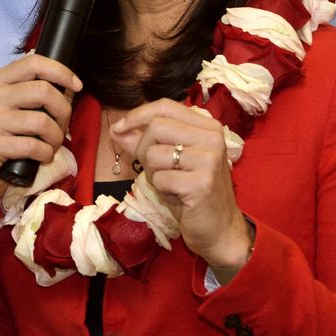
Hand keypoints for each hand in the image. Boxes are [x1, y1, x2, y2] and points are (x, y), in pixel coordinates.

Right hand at [0, 54, 82, 235]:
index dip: (61, 72)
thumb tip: (68, 86)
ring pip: (42, 121)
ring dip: (56, 137)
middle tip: (62, 126)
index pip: (34, 62)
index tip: (76, 86)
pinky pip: (34, 146)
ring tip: (51, 145)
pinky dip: (46, 153)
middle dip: (64, 110)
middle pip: (44, 90)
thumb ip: (29, 94)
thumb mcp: (6, 109)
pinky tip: (42, 157)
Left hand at [112, 99, 251, 270]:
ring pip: (154, 154)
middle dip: (143, 150)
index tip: (119, 128)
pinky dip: (162, 191)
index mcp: (207, 126)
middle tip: (156, 170)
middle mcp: (212, 137)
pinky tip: (179, 198)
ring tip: (172, 186)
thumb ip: (144, 142)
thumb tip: (116, 129)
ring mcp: (209, 159)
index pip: (165, 106)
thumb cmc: (192, 193)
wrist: (219, 229)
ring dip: (154, 174)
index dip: (137, 115)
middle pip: (156, 127)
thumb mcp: (168, 162)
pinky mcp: (201, 183)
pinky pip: (160, 179)